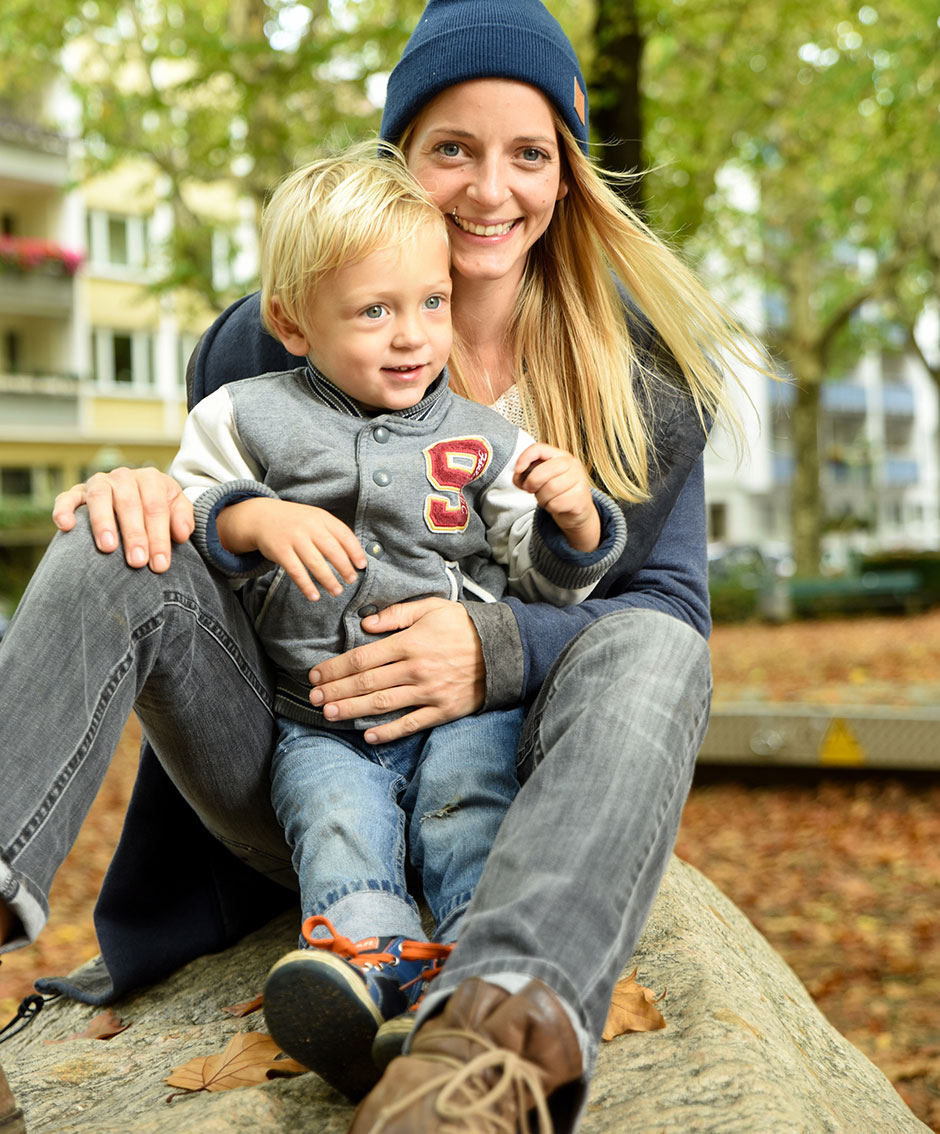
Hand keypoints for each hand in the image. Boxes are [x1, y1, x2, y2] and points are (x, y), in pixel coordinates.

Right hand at [52, 467, 193, 572]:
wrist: (138, 496)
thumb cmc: (158, 510)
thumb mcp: (177, 510)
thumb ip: (183, 519)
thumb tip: (182, 535)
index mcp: (151, 479)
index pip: (156, 508)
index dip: (159, 537)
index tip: (160, 564)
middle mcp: (124, 477)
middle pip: (130, 504)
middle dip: (135, 535)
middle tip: (138, 562)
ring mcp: (99, 482)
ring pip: (100, 497)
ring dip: (103, 522)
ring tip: (108, 548)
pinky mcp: (77, 492)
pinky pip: (66, 498)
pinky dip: (64, 510)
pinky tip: (66, 527)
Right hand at [218, 498, 366, 600]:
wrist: (261, 517)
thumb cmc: (295, 522)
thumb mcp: (315, 519)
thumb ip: (332, 533)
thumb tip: (353, 556)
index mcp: (322, 518)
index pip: (344, 535)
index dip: (355, 551)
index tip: (362, 565)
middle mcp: (309, 527)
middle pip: (332, 550)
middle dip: (344, 568)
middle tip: (351, 581)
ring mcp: (294, 538)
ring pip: (316, 563)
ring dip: (328, 580)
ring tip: (336, 591)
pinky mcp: (280, 551)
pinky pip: (296, 571)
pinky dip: (306, 586)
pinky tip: (314, 596)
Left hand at [309, 598, 484, 743]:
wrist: (503, 649)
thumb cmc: (463, 626)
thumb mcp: (432, 607)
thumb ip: (397, 614)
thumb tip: (366, 624)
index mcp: (409, 643)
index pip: (362, 658)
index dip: (335, 668)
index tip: (316, 675)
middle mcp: (415, 669)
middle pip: (366, 683)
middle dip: (336, 690)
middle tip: (313, 698)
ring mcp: (429, 692)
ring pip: (382, 704)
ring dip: (352, 710)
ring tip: (329, 714)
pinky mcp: (442, 710)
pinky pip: (411, 723)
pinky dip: (389, 731)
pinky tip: (368, 735)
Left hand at [514, 442, 600, 551]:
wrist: (577, 510)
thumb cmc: (557, 492)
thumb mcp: (543, 478)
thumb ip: (529, 473)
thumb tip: (517, 476)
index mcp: (560, 455)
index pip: (539, 448)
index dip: (524, 458)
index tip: (518, 470)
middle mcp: (571, 464)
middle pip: (544, 470)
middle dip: (532, 482)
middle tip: (530, 489)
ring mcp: (578, 480)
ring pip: (550, 488)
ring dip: (542, 498)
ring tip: (546, 499)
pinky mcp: (580, 497)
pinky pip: (557, 503)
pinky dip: (551, 507)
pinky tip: (555, 505)